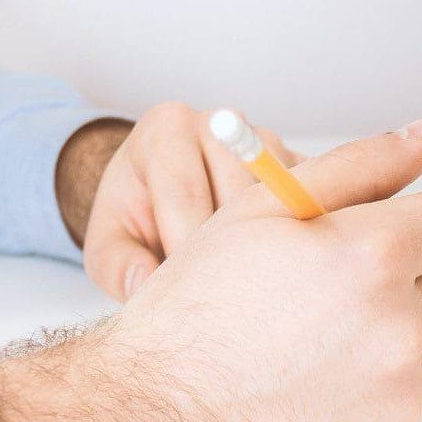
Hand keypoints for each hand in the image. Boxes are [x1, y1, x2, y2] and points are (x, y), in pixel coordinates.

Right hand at [0, 117, 421, 421]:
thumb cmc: (191, 318)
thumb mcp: (259, 212)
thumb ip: (358, 166)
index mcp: (373, 257)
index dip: (406, 228)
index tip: (372, 243)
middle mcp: (399, 330)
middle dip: (382, 292)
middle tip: (305, 309)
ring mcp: (397, 400)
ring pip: (411, 356)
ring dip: (371, 352)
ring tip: (294, 362)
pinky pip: (393, 416)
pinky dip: (359, 410)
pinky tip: (298, 408)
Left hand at [56, 103, 300, 301]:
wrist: (165, 198)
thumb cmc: (136, 220)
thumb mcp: (107, 245)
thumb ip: (117, 265)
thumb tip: (144, 285)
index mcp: (166, 129)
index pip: (185, 192)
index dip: (187, 251)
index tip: (186, 295)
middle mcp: (221, 124)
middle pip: (240, 196)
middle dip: (231, 253)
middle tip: (222, 298)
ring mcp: (267, 142)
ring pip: (282, 202)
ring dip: (270, 250)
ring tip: (251, 287)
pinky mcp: (301, 165)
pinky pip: (314, 205)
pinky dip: (301, 241)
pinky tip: (281, 272)